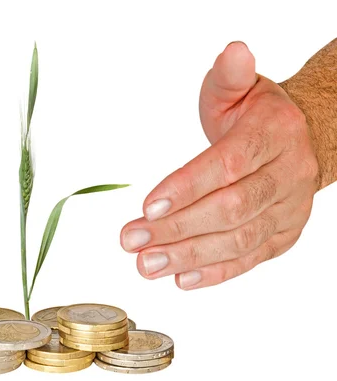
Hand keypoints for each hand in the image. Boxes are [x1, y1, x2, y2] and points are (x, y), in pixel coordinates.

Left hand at [120, 42, 318, 289]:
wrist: (298, 140)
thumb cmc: (256, 116)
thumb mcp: (238, 89)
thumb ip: (229, 76)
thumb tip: (233, 51)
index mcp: (273, 135)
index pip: (228, 165)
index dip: (187, 187)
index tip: (147, 206)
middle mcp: (287, 175)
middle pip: (231, 209)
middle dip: (178, 228)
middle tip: (133, 240)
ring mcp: (288, 210)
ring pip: (239, 240)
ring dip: (189, 256)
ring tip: (146, 264)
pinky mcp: (283, 236)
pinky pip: (250, 259)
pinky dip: (215, 272)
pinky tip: (180, 278)